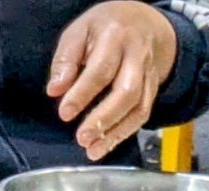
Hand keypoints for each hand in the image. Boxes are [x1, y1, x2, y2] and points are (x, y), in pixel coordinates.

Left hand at [47, 1, 178, 160]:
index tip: (65, 113)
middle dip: (103, 118)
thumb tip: (55, 90)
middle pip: (126, 92)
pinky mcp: (153, 90)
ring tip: (93, 150)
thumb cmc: (105, 27)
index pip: (100, 70)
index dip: (82, 94)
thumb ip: (66, 59)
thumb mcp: (79, 30)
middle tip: (82, 138)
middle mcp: (137, 56)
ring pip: (138, 108)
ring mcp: (148, 75)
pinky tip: (106, 144)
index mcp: (115, 37)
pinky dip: (124, 133)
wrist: (145, 23)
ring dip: (116, 133)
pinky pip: (143, 114)